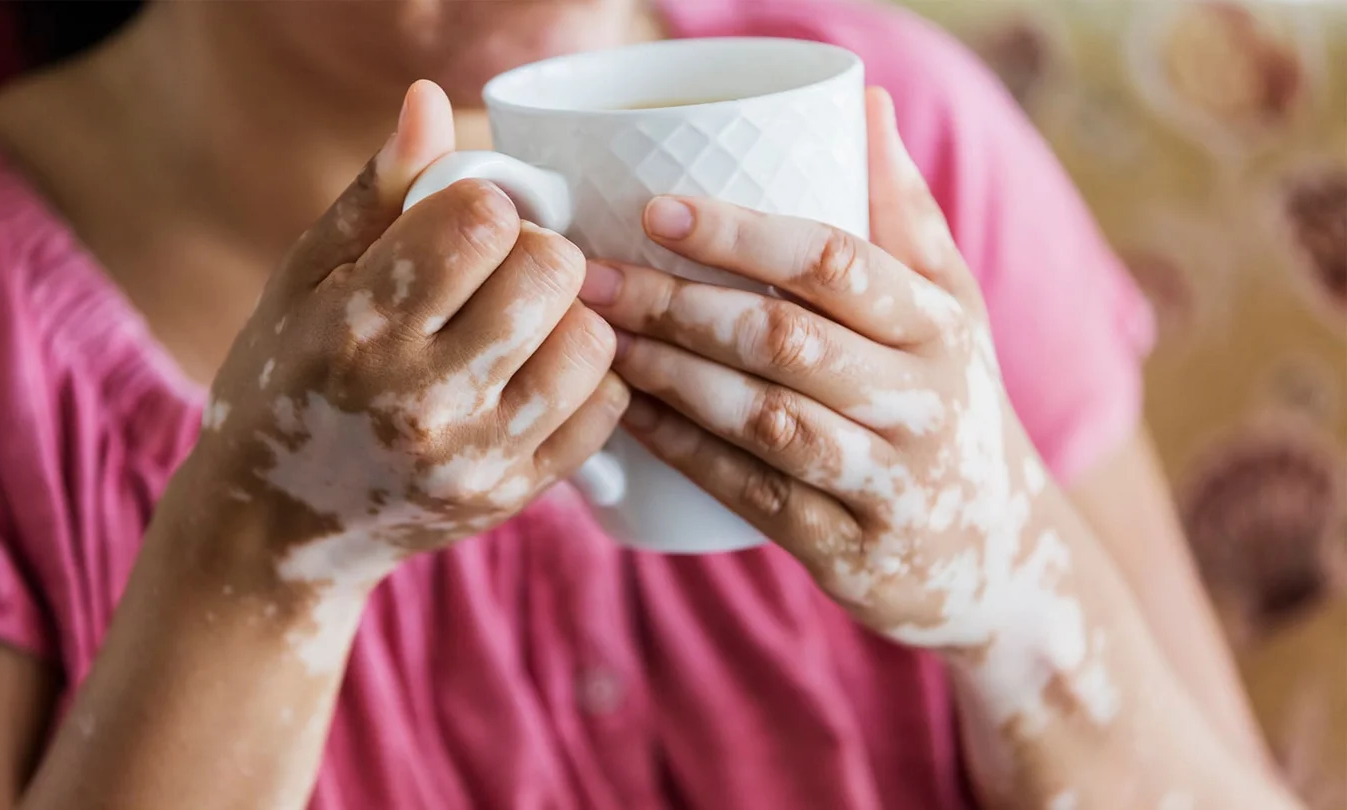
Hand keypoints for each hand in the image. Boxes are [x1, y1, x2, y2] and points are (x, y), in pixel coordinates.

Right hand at [171, 81, 625, 620]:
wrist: (277, 530)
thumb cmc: (284, 381)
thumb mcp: (304, 279)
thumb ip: (376, 192)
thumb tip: (432, 101)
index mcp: (358, 326)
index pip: (481, 221)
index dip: (486, 205)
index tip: (464, 226)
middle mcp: (422, 397)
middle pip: (550, 272)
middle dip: (535, 251)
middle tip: (500, 272)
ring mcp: (475, 456)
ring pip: (592, 339)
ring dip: (568, 313)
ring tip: (521, 323)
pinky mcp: (514, 496)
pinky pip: (606, 406)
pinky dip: (586, 376)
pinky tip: (536, 372)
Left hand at [582, 89, 1068, 660]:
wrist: (998, 556)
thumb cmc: (953, 402)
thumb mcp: (953, 307)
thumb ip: (904, 211)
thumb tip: (865, 103)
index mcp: (938, 325)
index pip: (835, 262)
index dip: (741, 234)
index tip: (657, 210)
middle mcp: (920, 403)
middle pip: (783, 340)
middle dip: (677, 305)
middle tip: (595, 278)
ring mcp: (886, 484)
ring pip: (762, 420)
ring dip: (671, 376)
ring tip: (604, 339)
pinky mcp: (848, 552)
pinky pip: (751, 495)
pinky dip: (684, 451)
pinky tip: (630, 413)